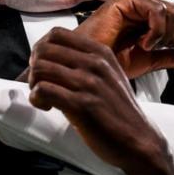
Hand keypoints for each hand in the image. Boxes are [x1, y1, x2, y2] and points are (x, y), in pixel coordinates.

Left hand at [28, 28, 173, 174]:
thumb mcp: (109, 75)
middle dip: (34, 67)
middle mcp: (95, 63)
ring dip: (34, 84)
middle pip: (44, 49)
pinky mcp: (82, 105)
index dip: (41, 48)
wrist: (139, 140)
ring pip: (40, 68)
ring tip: (43, 97)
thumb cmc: (120, 111)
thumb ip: (87, 62)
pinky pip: (43, 90)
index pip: (57, 34)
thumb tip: (52, 57)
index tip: (44, 65)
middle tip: (40, 83)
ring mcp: (89, 83)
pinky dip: (37, 98)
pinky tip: (47, 106)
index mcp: (101, 52)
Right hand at [76, 0, 173, 78]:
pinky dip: (156, 30)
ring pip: (172, 10)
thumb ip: (173, 57)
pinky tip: (143, 43)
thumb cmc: (112, 62)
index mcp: (149, 16)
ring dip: (165, 34)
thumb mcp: (150, 60)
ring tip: (147, 46)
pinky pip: (156, 10)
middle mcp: (143, 4)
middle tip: (160, 49)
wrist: (90, 67)